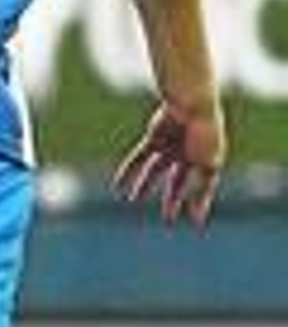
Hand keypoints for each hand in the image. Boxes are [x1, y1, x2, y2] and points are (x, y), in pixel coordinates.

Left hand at [113, 101, 225, 225]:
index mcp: (208, 160)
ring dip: (144, 185)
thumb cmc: (205, 132)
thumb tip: (198, 205)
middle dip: (172, 199)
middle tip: (167, 217)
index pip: (204, 187)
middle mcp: (188, 154)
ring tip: (133, 200)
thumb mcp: (209, 162)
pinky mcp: (153, 138)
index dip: (200, 204)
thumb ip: (203, 184)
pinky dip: (127, 171)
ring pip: (154, 171)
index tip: (195, 222)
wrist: (191, 104)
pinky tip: (117, 185)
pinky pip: (138, 158)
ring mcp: (170, 146)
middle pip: (177, 181)